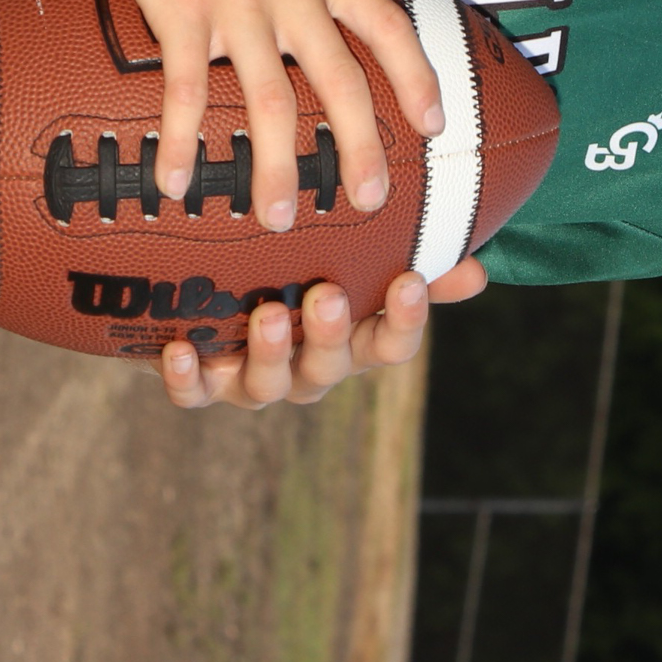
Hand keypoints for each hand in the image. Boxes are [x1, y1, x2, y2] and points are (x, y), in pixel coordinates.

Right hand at [70, 0, 445, 233]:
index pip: (388, 27)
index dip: (416, 80)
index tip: (434, 128)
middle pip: (342, 82)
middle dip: (359, 149)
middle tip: (367, 201)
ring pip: (272, 101)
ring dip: (275, 166)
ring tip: (273, 217)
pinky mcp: (180, 5)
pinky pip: (187, 89)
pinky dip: (185, 140)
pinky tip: (177, 183)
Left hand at [157, 258, 489, 408]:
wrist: (209, 302)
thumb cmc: (301, 277)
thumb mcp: (358, 269)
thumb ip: (414, 268)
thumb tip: (478, 272)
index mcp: (352, 343)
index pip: (391, 344)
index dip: (403, 319)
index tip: (408, 281)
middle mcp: (307, 368)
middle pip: (328, 366)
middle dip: (328, 334)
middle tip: (327, 296)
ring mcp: (254, 380)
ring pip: (266, 384)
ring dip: (268, 351)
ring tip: (267, 313)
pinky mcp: (202, 382)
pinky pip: (195, 393)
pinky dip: (188, 377)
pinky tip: (183, 349)